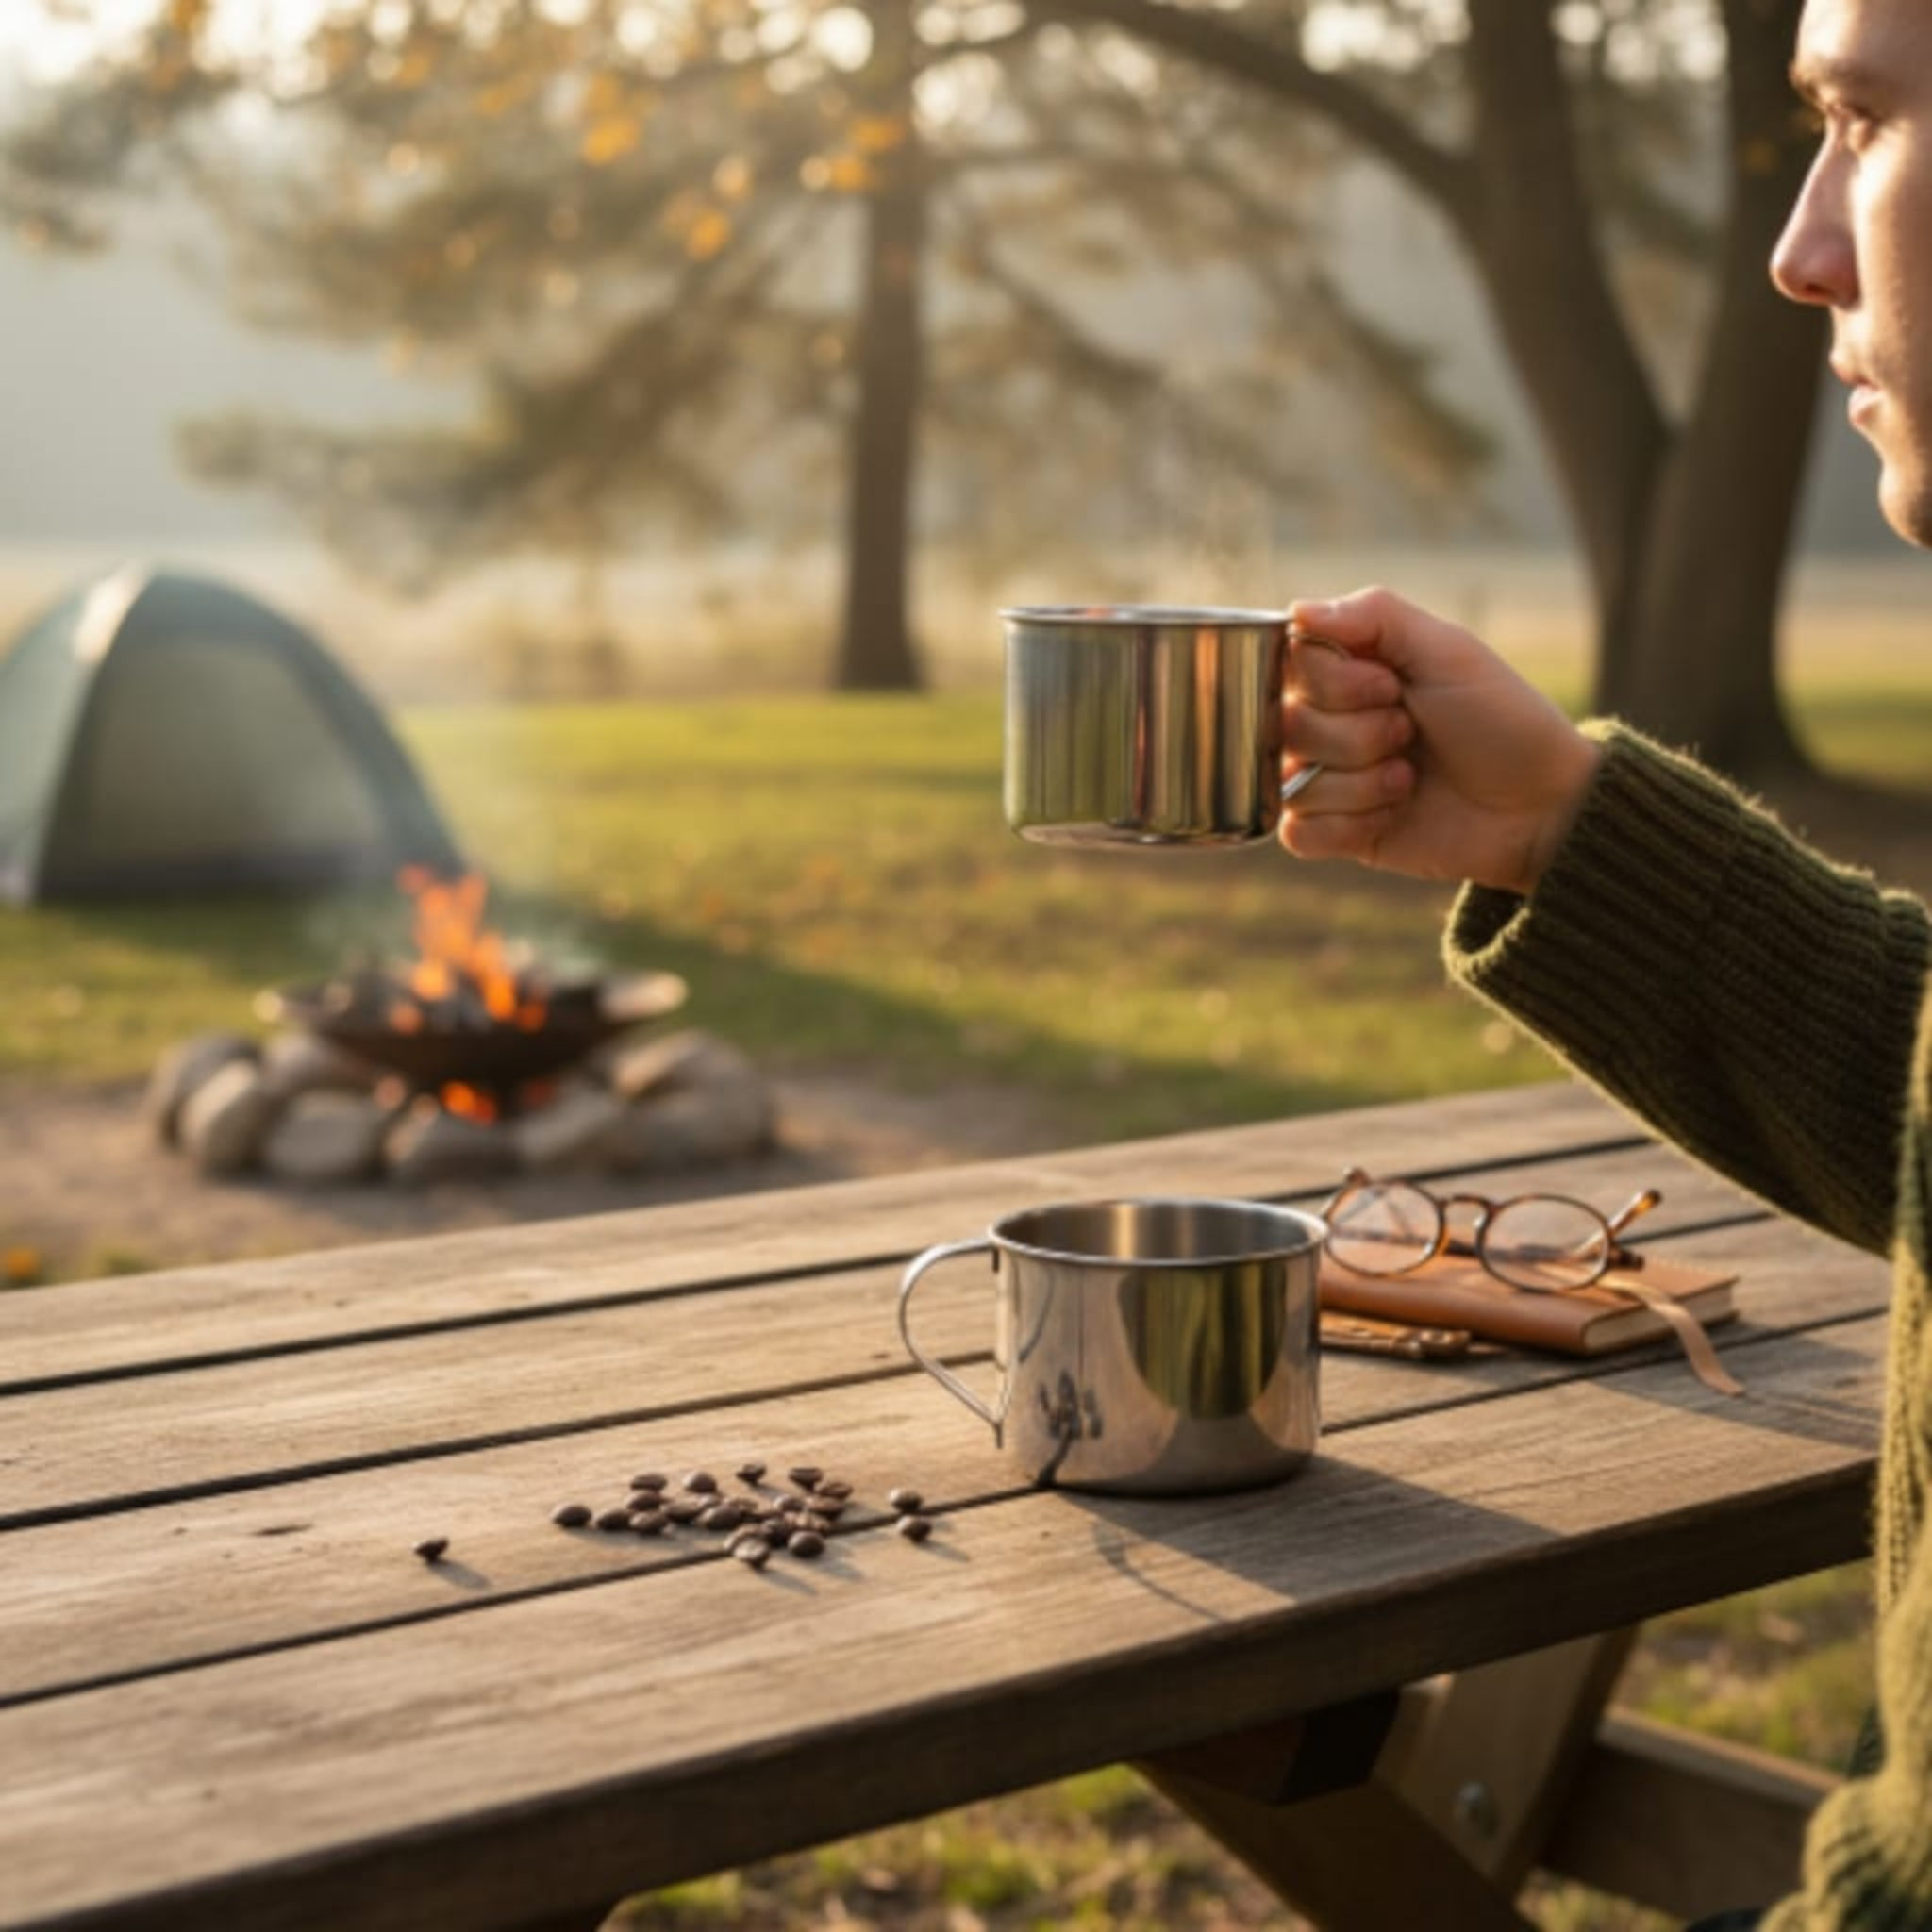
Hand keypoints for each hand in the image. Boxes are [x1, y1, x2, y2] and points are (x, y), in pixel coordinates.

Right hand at [1277, 586, 1601, 896]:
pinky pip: (1297, 833)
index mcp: (1350, 670)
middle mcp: (1330, 722)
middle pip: (1287, 724)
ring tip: (1409, 779)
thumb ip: (1373, 615)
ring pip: (1291, 780)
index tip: (1392, 687)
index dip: (1336, 682)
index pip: (1290, 664)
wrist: (1538, 806)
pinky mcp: (1337, 834)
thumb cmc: (1501, 720)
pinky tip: (1391, 816)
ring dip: (1361, 783)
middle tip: (1409, 735)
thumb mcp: (1447, 650)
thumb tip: (1296, 610)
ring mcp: (1329, 780)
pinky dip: (1347, 826)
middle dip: (1358, 735)